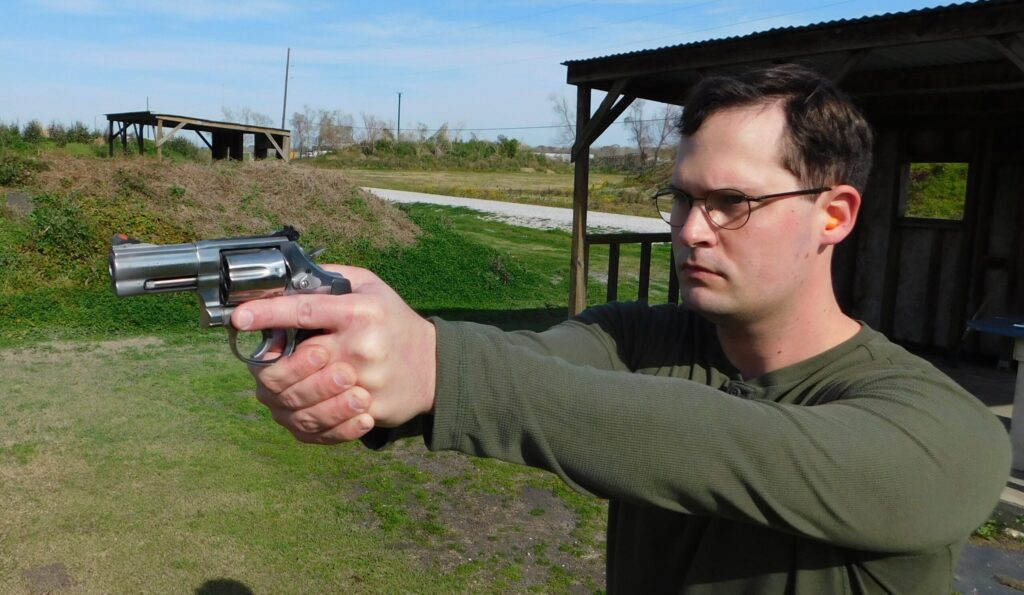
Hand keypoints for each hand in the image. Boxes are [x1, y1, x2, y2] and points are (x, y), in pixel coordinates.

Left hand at [231, 265, 436, 443]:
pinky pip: (326, 422)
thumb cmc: (394, 322)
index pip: (305, 311)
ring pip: (305, 396)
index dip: (269, 313)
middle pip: (298, 361)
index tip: (240, 316)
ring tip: (284, 388)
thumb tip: (288, 276)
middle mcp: (362, 346)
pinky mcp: (371, 409)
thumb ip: (332, 277)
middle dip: (273, 364)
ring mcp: (367, 381)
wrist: (436, 367)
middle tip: (266, 364)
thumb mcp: (371, 288)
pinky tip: (306, 408)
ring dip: (287, 393)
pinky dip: (308, 417)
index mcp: (359, 312)